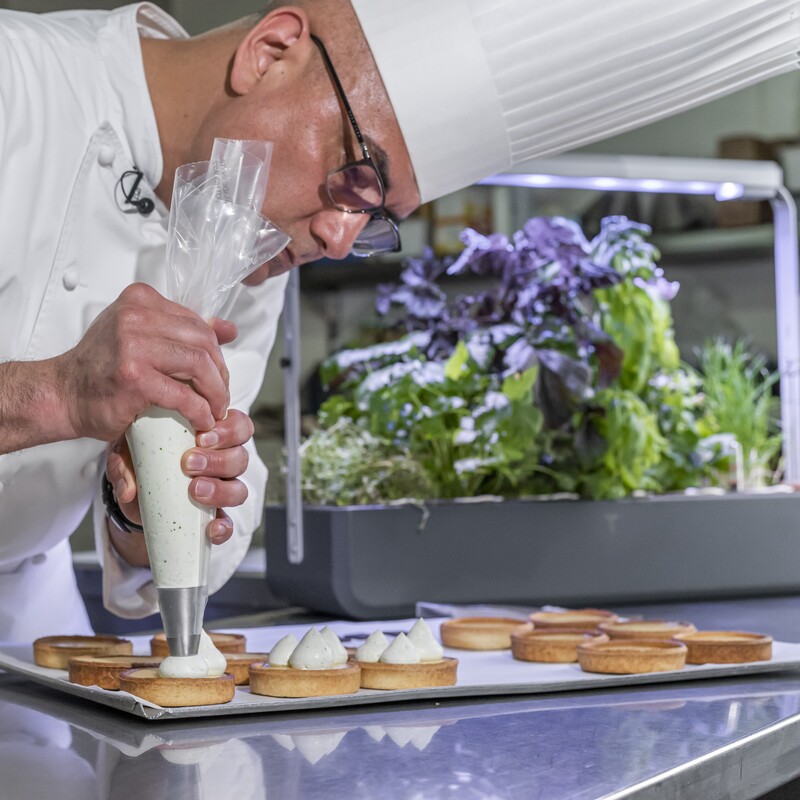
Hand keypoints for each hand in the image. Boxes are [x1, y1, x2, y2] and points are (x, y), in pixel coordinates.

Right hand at [57, 283, 237, 443]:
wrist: (62, 395)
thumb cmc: (101, 369)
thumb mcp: (141, 336)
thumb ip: (181, 329)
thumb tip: (228, 328)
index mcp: (140, 300)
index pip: (197, 322)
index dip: (216, 352)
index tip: (218, 373)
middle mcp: (136, 316)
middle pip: (203, 341)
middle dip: (220, 373)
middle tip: (220, 395)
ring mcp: (133, 344)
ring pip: (200, 364)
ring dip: (216, 392)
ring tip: (215, 409)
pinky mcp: (135, 376)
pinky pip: (184, 394)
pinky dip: (200, 411)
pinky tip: (201, 420)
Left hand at [106, 409, 252, 559]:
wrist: (137, 501)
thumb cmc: (142, 464)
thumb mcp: (128, 454)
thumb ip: (123, 462)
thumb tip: (129, 489)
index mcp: (212, 438)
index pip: (238, 425)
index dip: (228, 430)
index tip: (201, 436)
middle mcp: (224, 463)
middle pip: (241, 457)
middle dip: (218, 460)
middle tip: (189, 463)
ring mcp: (222, 491)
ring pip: (239, 489)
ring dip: (220, 489)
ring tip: (194, 490)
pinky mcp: (215, 517)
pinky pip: (229, 523)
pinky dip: (223, 527)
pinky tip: (211, 528)